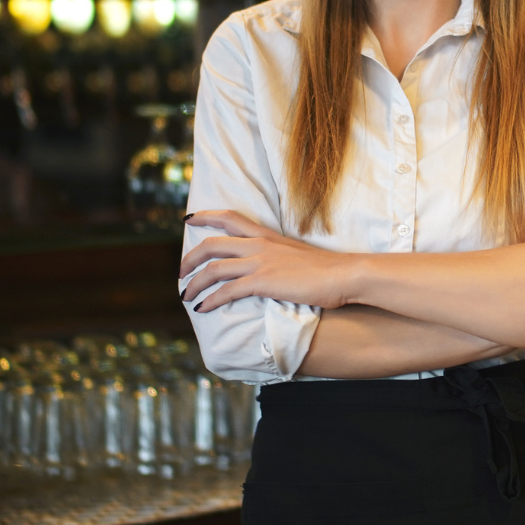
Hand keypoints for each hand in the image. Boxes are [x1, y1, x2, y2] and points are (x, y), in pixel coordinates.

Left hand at [180, 210, 354, 312]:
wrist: (345, 275)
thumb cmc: (328, 269)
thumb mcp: (298, 255)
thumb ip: (279, 257)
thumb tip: (270, 268)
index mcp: (268, 236)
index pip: (229, 217)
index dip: (205, 216)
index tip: (188, 219)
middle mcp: (259, 245)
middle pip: (212, 244)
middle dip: (189, 258)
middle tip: (180, 272)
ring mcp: (260, 262)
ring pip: (213, 269)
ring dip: (193, 283)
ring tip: (185, 295)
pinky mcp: (262, 282)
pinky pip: (226, 291)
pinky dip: (210, 299)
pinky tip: (203, 308)